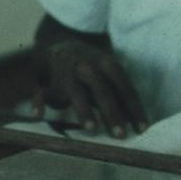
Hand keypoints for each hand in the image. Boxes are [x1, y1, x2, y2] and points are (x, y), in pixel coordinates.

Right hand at [32, 39, 148, 137]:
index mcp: (107, 64)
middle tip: (121, 135)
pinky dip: (39, 102)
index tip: (143, 129)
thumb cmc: (92, 67)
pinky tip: (38, 115)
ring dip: (85, 111)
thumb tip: (139, 124)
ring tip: (92, 129)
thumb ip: (119, 94)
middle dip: (112, 113)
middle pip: (103, 91)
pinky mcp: (48, 81)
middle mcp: (88, 67)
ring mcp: (67, 73)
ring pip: (77, 93)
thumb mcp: (108, 72)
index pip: (124, 88)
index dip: (134, 109)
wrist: (60, 44)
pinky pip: (41, 92)